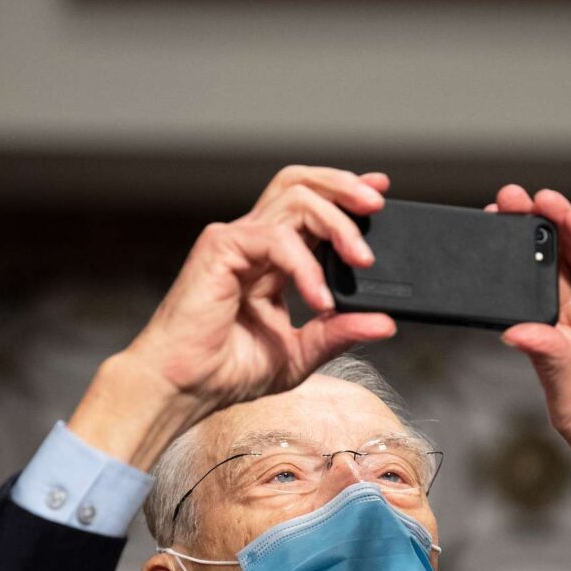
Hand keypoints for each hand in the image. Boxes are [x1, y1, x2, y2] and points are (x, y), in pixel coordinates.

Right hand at [70, 166, 397, 467]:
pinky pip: (276, 238)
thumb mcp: (300, 354)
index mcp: (271, 257)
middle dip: (344, 187)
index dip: (345, 192)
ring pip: (295, 198)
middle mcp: (253, 241)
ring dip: (336, 223)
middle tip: (377, 208)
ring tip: (361, 259)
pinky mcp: (220, 248)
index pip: (310, 205)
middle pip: (301, 183)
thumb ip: (339, 333)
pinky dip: (305, 266)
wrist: (185, 387)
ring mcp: (235, 240)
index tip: (381, 196)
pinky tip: (319, 299)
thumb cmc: (228, 371)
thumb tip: (385, 324)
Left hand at [490, 185, 570, 570]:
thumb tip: (515, 332)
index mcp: (553, 348)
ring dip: (561, 227)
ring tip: (538, 200)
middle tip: (505, 201)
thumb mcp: (569, 406)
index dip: (506, 267)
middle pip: (550, 268)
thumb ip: (551, 364)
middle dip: (528, 234)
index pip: (524, 296)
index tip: (482, 238)